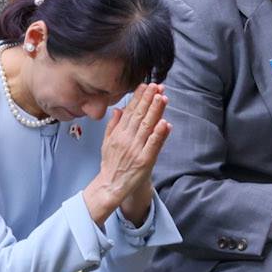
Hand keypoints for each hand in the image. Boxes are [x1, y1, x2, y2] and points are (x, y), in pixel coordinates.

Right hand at [86, 84, 169, 223]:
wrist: (110, 186)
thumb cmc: (111, 164)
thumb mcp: (106, 142)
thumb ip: (113, 125)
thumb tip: (119, 109)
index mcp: (118, 133)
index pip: (130, 111)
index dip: (139, 97)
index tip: (146, 85)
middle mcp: (126, 139)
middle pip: (139, 115)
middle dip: (149, 99)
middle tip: (157, 85)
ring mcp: (136, 149)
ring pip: (147, 126)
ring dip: (155, 111)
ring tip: (162, 97)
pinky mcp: (145, 161)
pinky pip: (153, 145)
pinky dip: (159, 134)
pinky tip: (165, 122)